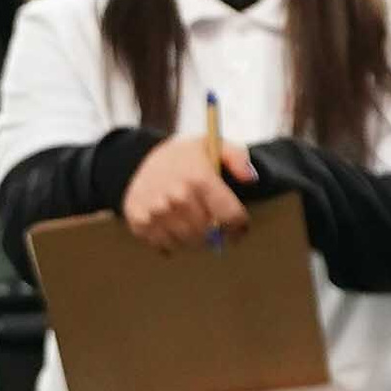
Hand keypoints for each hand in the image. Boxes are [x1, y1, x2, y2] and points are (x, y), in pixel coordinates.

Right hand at [123, 132, 253, 253]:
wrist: (139, 157)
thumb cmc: (185, 156)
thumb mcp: (215, 145)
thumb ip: (238, 159)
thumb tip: (251, 179)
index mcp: (199, 178)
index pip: (230, 216)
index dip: (239, 226)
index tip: (240, 228)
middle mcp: (177, 197)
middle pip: (209, 234)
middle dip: (217, 234)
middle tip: (218, 229)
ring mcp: (156, 211)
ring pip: (187, 242)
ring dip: (196, 240)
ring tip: (197, 227)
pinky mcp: (139, 221)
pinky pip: (164, 245)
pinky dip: (173, 242)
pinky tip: (176, 228)